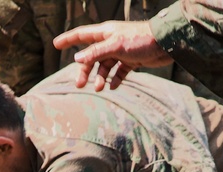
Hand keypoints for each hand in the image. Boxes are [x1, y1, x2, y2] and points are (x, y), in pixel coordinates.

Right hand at [52, 21, 171, 90]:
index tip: (55, 44)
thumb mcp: (115, 46)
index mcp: (105, 33)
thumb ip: (95, 53)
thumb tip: (76, 59)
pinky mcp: (131, 60)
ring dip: (100, 78)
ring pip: (104, 66)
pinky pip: (119, 72)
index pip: (82, 35)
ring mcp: (121, 51)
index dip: (68, 39)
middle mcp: (111, 41)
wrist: (167, 44)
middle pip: (91, 56)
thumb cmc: (141, 39)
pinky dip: (115, 80)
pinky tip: (113, 87)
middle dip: (84, 71)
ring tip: (99, 89)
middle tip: (79, 85)